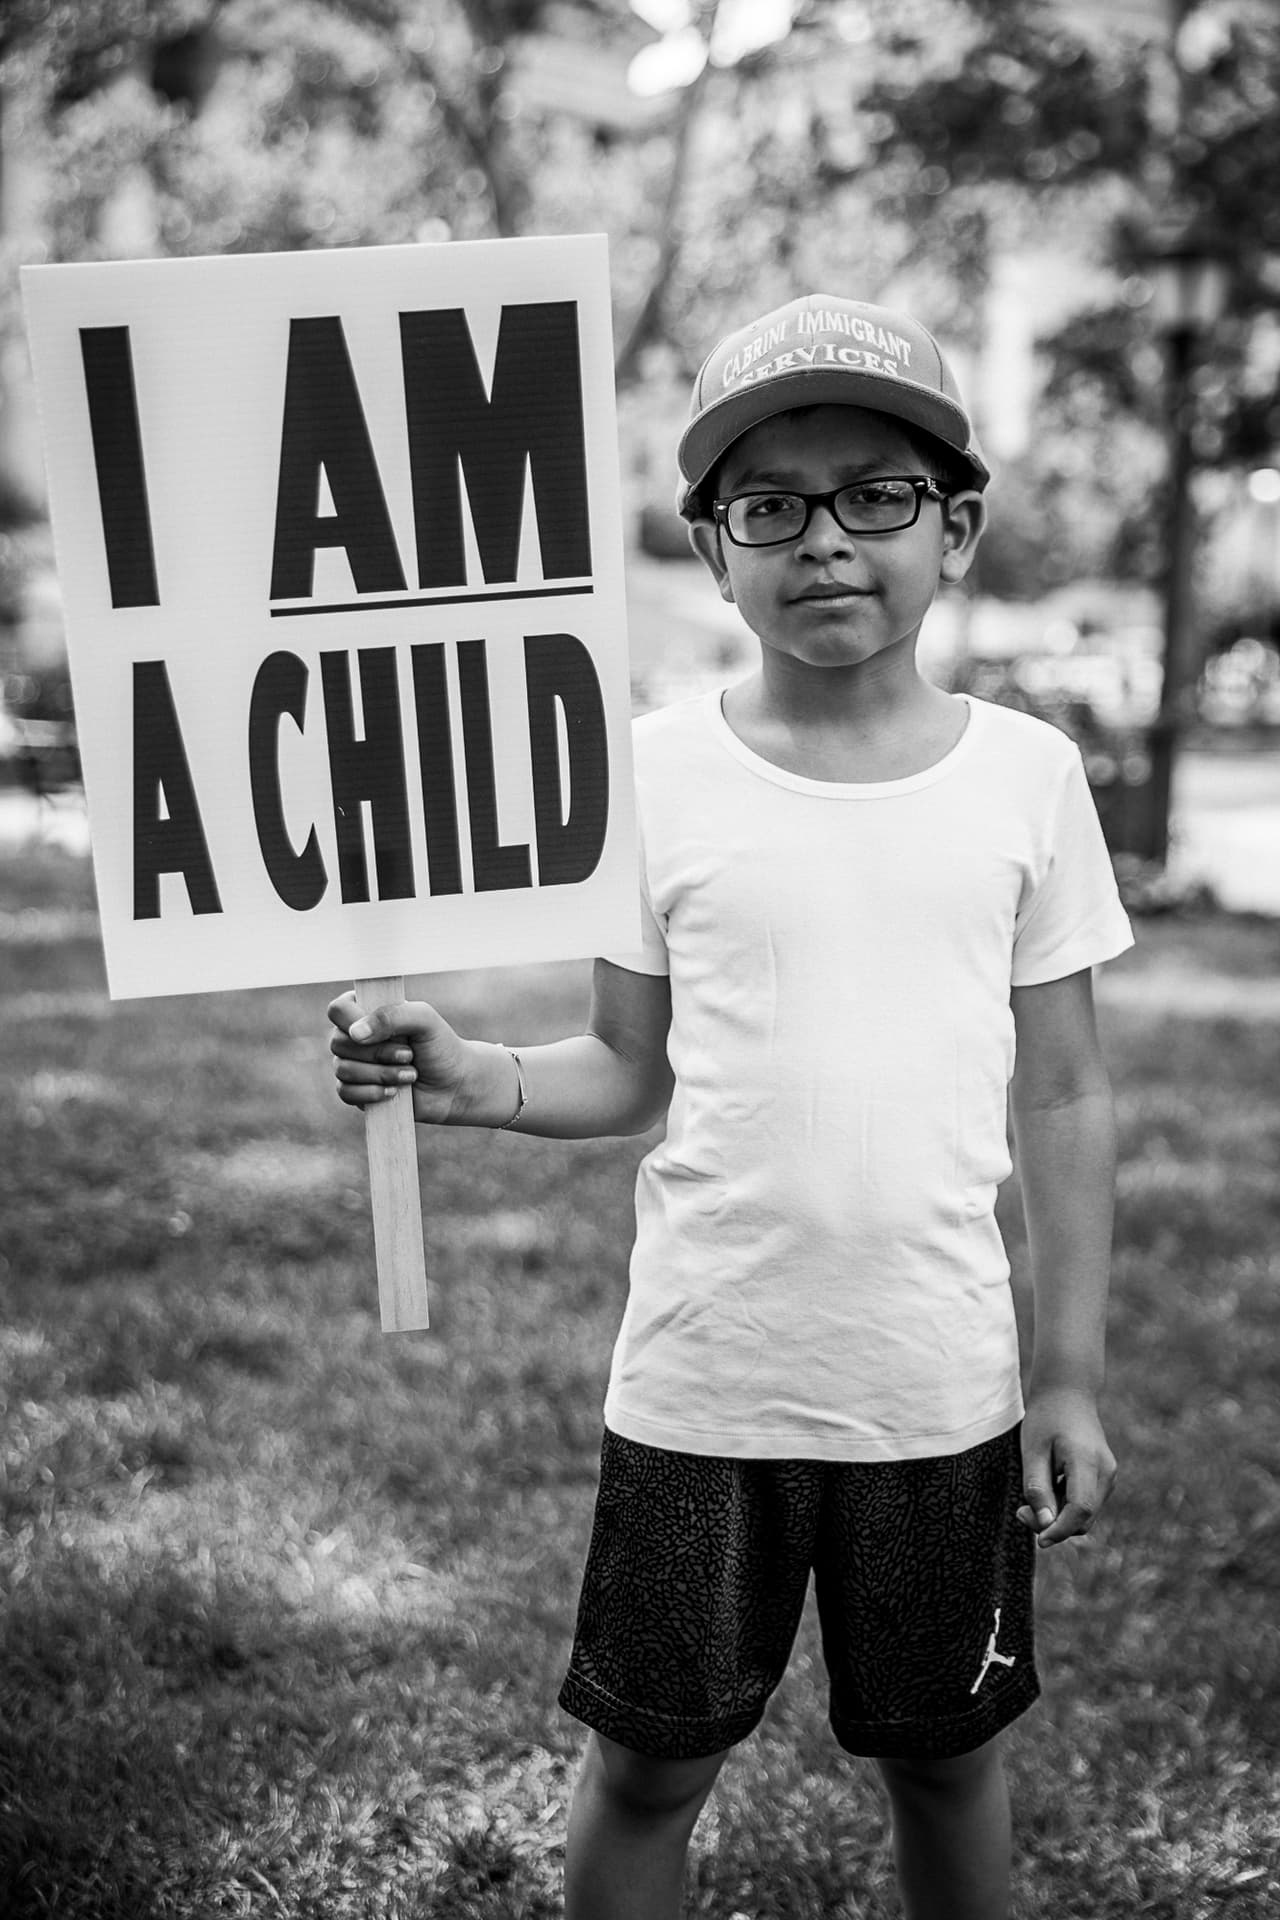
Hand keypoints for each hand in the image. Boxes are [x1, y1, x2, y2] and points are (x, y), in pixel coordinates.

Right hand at [328, 991, 486, 1124]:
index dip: (353, 1022)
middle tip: (409, 1055)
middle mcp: (356, 1037)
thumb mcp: (425, 1021)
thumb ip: (393, 1016)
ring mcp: (354, 1065)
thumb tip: (355, 1034)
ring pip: (342, 1070)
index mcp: (368, 1011)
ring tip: (411, 1075)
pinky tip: (394, 1092)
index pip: (338, 1010)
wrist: (454, 1085)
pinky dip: (371, 1093)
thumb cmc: (440, 1046)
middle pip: (338, 1043)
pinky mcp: (357, 1091)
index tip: (380, 1032)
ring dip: (381, 1074)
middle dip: (377, 1053)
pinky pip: (345, 1093)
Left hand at [1018, 1387, 1115, 1549]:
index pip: (1080, 1509)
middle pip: (1083, 1518)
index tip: (1038, 1540)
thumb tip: (1045, 1524)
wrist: (1069, 1394)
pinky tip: (1050, 1485)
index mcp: (1088, 1461)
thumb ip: (1037, 1488)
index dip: (1060, 1530)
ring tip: (1035, 1490)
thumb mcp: (1032, 1450)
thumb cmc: (1046, 1419)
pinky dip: (1066, 1506)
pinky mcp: (1105, 1478)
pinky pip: (1086, 1504)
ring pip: (1085, 1515)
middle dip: (1054, 1524)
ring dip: (1059, 1515)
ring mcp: (1109, 1476)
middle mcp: (1106, 1472)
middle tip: (1021, 1510)